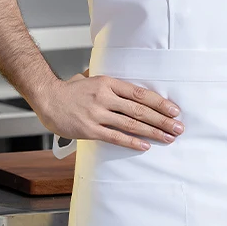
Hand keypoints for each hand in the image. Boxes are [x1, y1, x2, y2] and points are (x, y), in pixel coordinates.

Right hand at [34, 72, 184, 151]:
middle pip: (140, 109)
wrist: (48, 98)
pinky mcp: (90, 129)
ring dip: (152, 132)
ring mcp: (98, 114)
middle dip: (162, 119)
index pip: (140, 93)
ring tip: (167, 137)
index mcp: (109, 83)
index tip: (174, 110)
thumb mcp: (94, 79)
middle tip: (178, 127)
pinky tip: (145, 146)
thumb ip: (112, 86)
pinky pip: (115, 136)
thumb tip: (130, 90)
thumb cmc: (72, 90)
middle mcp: (106, 97)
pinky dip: (131, 142)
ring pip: (131, 123)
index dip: (159, 102)